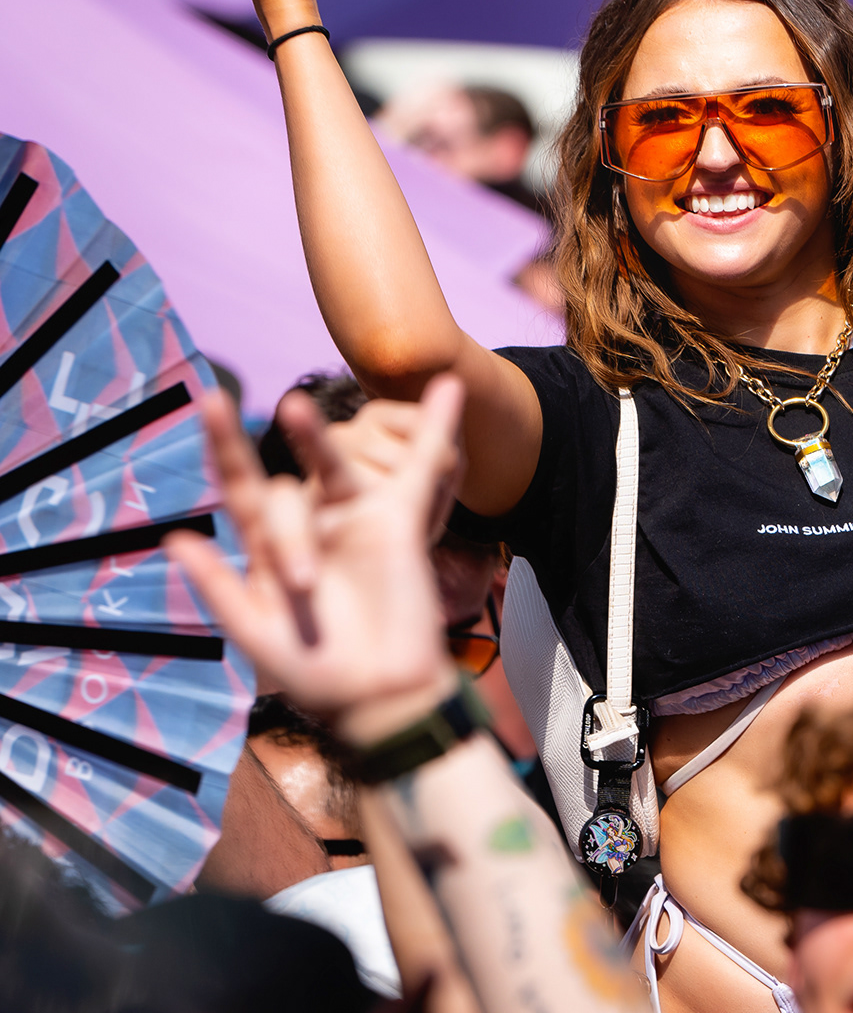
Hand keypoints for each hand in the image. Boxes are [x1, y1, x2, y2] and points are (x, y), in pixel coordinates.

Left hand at [165, 376, 465, 746]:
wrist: (382, 694)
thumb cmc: (315, 671)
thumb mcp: (258, 633)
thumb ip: (221, 586)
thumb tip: (174, 537)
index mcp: (267, 549)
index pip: (240, 487)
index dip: (223, 446)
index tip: (210, 398)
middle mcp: (308, 524)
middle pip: (282, 495)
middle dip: (286, 541)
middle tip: (307, 586)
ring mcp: (354, 517)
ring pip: (332, 463)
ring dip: (313, 434)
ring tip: (294, 407)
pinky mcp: (400, 522)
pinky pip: (418, 469)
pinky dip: (436, 428)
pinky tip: (449, 388)